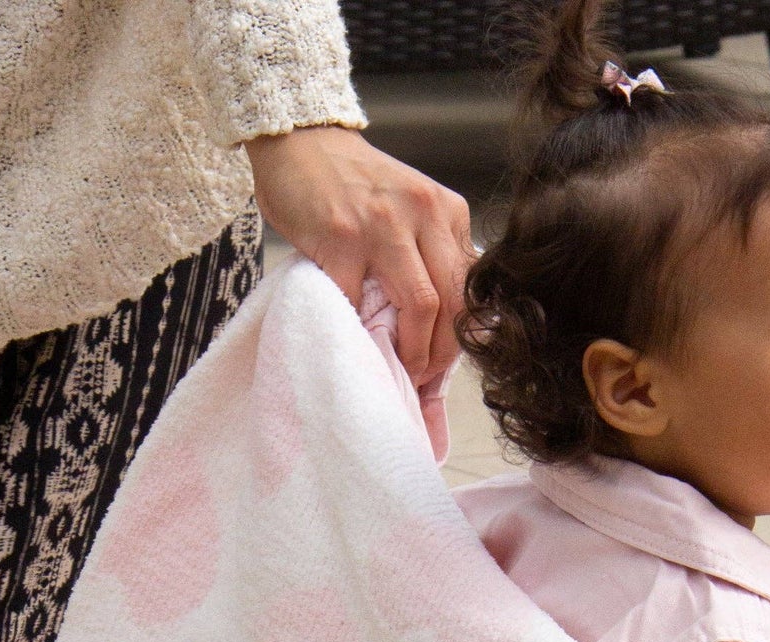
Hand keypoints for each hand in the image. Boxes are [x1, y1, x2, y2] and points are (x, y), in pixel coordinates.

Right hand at [245, 125, 471, 384]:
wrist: (300, 137)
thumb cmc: (354, 181)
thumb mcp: (410, 205)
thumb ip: (431, 249)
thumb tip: (445, 319)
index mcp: (447, 211)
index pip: (469, 286)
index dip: (461, 335)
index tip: (444, 362)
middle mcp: (423, 213)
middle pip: (454, 301)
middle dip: (443, 351)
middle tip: (426, 377)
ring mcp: (383, 225)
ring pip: (421, 305)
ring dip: (415, 350)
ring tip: (404, 369)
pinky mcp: (342, 237)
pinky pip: (359, 301)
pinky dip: (361, 329)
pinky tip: (360, 341)